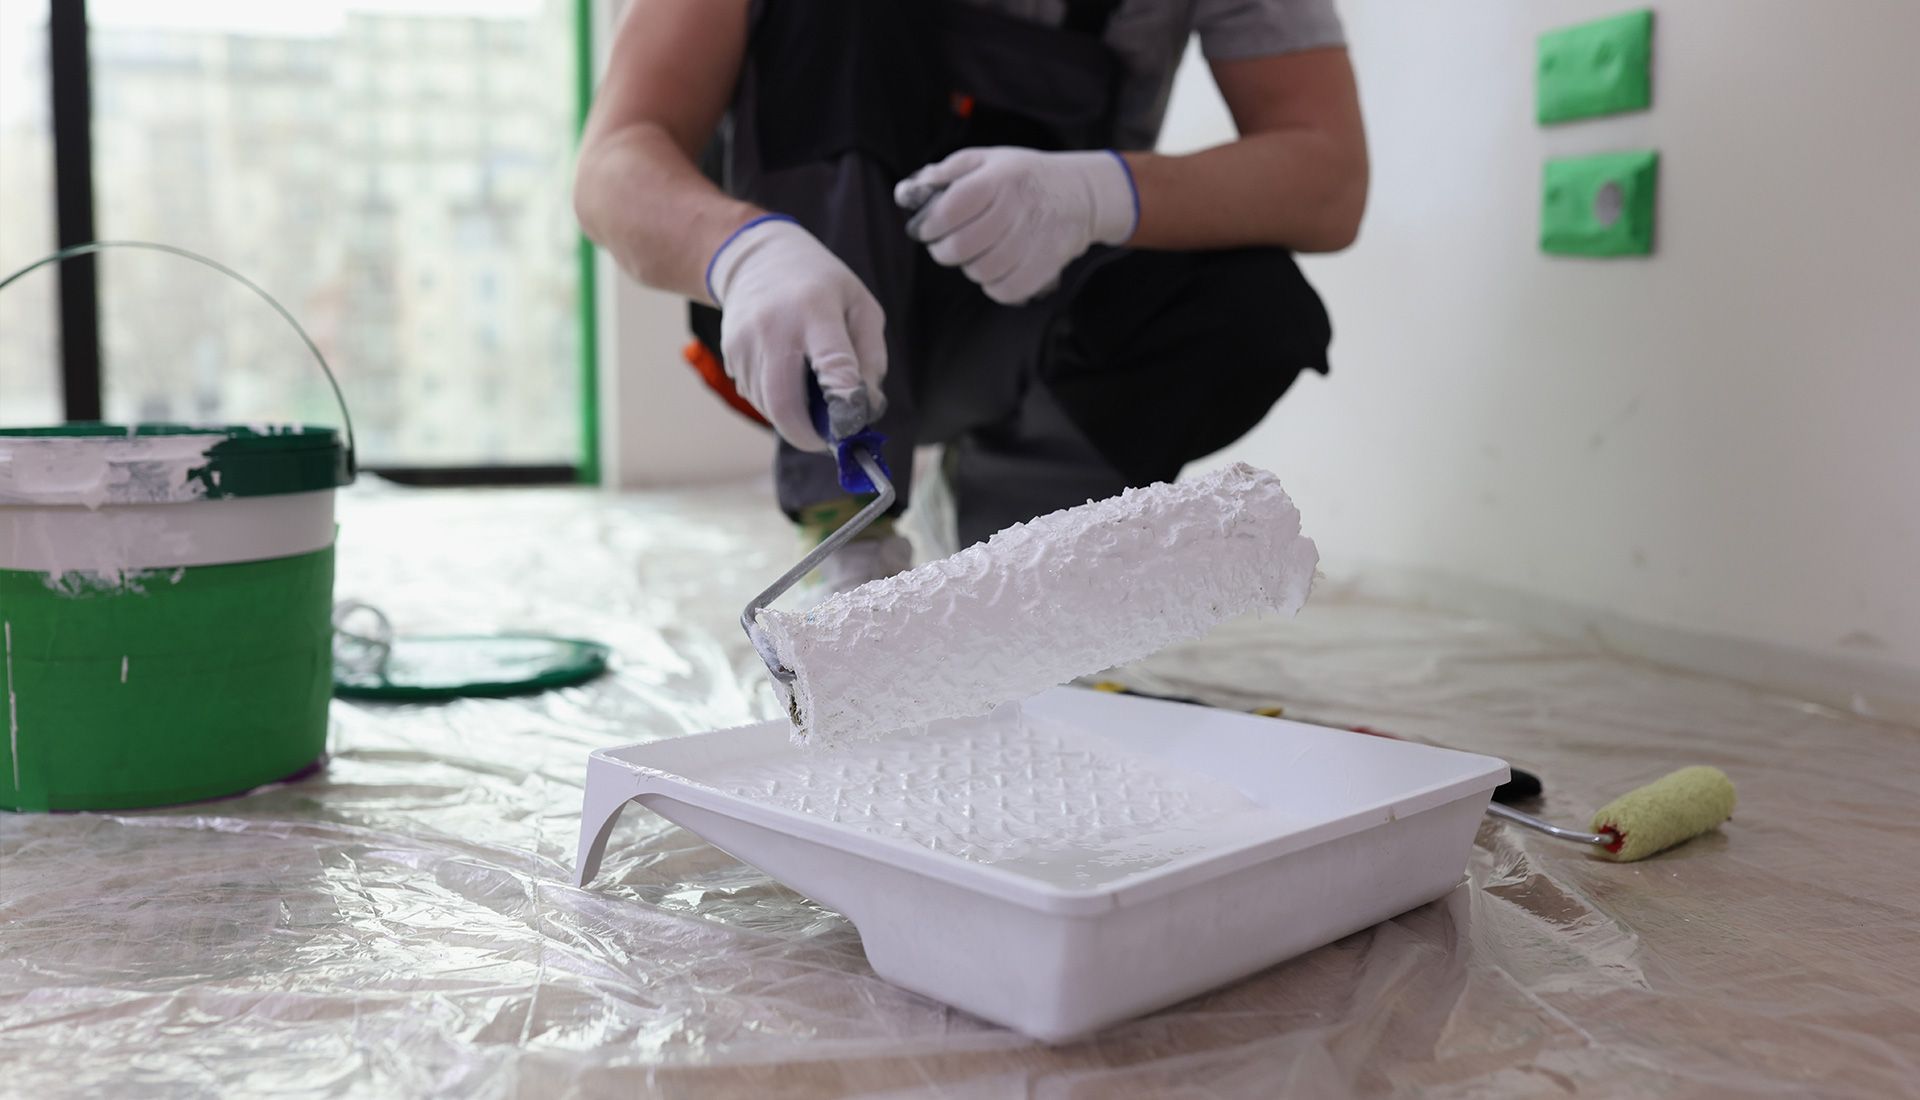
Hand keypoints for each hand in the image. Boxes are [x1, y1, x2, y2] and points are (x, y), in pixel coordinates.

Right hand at [707, 215, 887, 451]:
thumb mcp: (860, 305)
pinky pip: (755, 396)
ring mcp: (745, 343)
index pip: (832, 366)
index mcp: (815, 311)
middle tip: (826, 441)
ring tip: (812, 400)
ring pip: (768, 407)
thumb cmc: (820, 284)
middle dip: (807, 435)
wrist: (757, 258)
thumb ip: (871, 358)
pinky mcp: (730, 355)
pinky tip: (788, 378)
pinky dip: (775, 403)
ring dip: (793, 419)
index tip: (853, 425)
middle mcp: (774, 328)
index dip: (845, 404)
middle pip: (784, 403)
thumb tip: (866, 408)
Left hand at [895, 147, 1137, 305]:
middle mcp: (1018, 208)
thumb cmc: (1021, 177)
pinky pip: (1006, 289)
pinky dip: (993, 285)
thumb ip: (946, 173)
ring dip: (969, 267)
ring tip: (973, 255)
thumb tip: (907, 192)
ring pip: (982, 271)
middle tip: (943, 246)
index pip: (952, 208)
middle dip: (943, 250)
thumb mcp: (986, 160)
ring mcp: (1035, 239)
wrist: (1080, 193)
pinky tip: (993, 270)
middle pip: (963, 245)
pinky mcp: (1046, 265)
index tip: (922, 230)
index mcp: (1000, 178)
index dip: (930, 224)